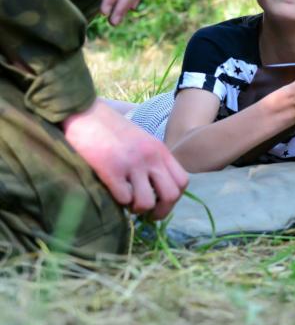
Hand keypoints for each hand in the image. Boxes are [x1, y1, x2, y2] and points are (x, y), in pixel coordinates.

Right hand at [62, 100, 188, 219]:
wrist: (83, 112)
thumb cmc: (109, 129)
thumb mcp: (141, 141)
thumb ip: (152, 161)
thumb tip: (156, 190)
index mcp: (160, 150)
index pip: (182, 182)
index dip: (173, 198)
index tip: (159, 202)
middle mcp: (151, 157)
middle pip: (171, 196)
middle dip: (160, 211)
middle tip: (145, 212)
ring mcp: (132, 164)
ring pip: (147, 202)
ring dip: (136, 208)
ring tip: (126, 201)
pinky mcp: (111, 169)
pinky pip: (124, 198)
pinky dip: (119, 202)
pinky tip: (112, 192)